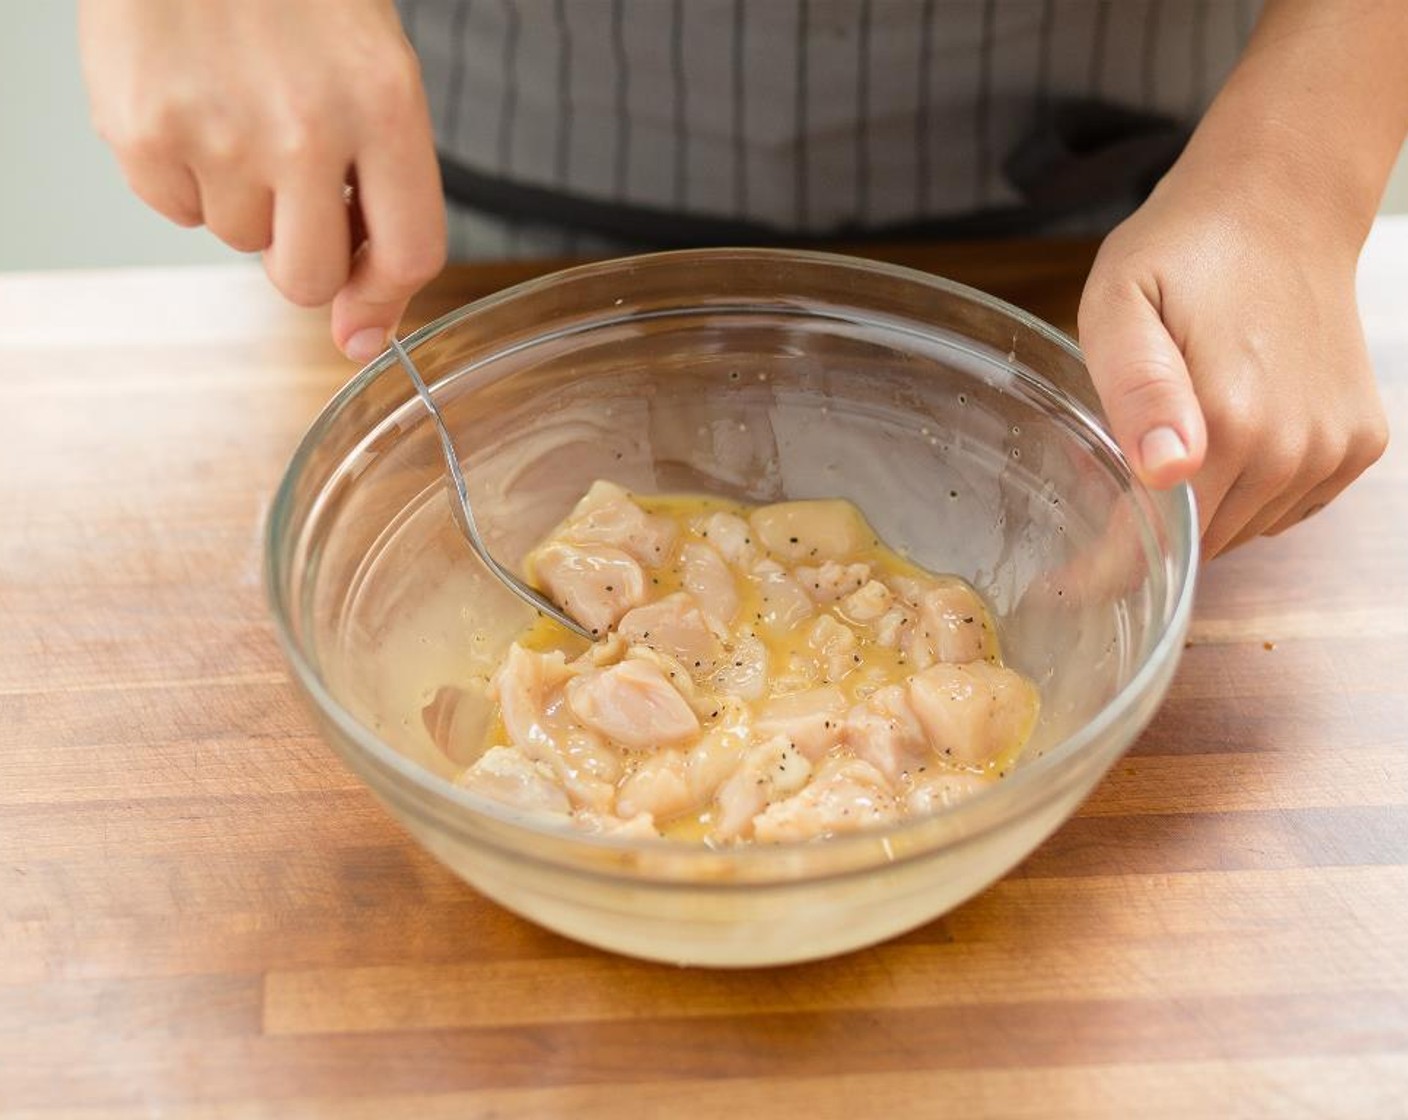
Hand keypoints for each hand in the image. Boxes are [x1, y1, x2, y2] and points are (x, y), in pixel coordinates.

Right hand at [78, 0, 445, 360]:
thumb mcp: (372, 65)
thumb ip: (385, 187)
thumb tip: (357, 325)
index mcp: (384, 103)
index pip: (410, 253)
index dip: (385, 301)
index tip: (362, 322)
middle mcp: (307, 127)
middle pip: (308, 276)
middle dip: (300, 255)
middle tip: (291, 192)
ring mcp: (220, 133)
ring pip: (238, 241)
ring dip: (241, 199)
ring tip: (236, 110)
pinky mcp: (144, 132)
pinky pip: (175, 210)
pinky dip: (183, 175)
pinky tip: (191, 103)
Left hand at [1078, 163, 1388, 558]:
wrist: (1281, 207)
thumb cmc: (1185, 251)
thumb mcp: (1122, 302)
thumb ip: (1136, 388)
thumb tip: (1166, 470)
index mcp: (1229, 419)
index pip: (1154, 539)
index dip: (1102, 570)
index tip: (1057, 587)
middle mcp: (1292, 446)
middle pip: (1198, 543)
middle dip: (1149, 522)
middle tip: (1115, 462)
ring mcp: (1333, 449)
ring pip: (1241, 530)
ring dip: (1202, 504)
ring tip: (1178, 433)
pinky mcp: (1359, 444)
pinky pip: (1285, 507)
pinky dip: (1251, 490)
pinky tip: (1233, 430)